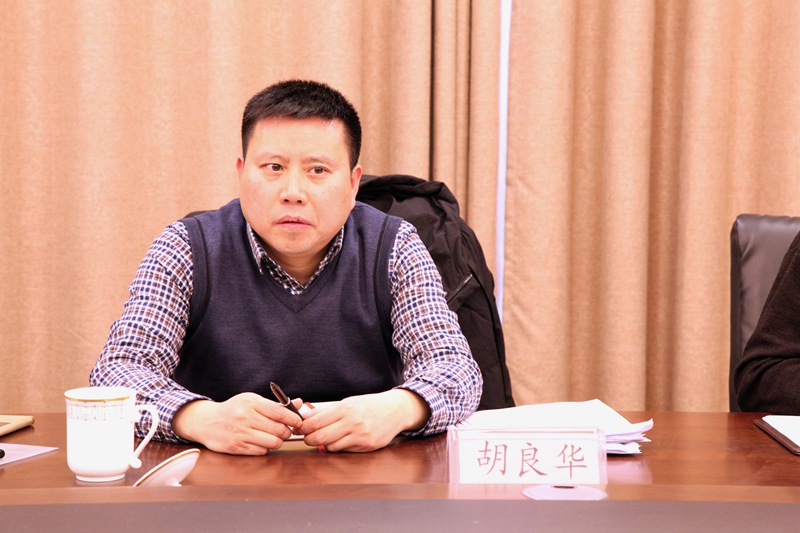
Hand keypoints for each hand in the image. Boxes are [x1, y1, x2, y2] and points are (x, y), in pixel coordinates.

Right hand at [172, 392, 303, 454]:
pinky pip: (262, 451)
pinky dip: (266, 448)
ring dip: (278, 441)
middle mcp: (245, 418)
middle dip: (287, 432)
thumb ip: (276, 404)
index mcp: (251, 403)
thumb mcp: (252, 400)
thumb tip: (300, 403)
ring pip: (273, 442)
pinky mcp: (237, 447)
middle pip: (278, 429)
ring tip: (275, 436)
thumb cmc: (234, 409)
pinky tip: (262, 442)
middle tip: (286, 430)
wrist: (207, 422)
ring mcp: (240, 434)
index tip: (298, 421)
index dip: (293, 418)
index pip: (279, 412)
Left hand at [297, 389, 429, 451]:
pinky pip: (344, 450)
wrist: (395, 410)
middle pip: (320, 437)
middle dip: (309, 439)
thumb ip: (325, 411)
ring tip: (328, 437)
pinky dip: (339, 447)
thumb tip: (303, 416)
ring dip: (325, 444)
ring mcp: (360, 436)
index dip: (303, 428)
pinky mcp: (367, 446)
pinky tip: (343, 440)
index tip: (298, 428)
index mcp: (345, 408)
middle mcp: (353, 422)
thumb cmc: (369, 405)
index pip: (316, 422)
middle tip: (307, 437)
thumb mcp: (347, 403)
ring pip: (331, 446)